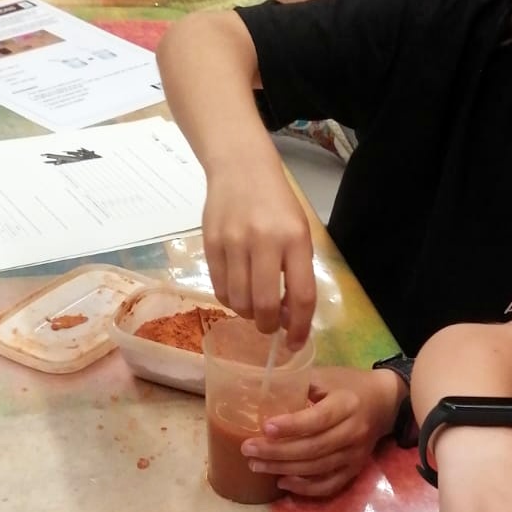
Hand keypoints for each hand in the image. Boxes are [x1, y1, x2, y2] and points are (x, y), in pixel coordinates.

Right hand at [201, 159, 316, 346]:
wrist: (241, 168)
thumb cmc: (277, 204)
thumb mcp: (299, 232)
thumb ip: (297, 272)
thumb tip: (288, 317)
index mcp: (295, 239)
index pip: (301, 296)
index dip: (299, 328)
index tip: (295, 343)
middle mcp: (264, 241)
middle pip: (265, 305)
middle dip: (269, 326)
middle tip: (271, 326)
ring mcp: (234, 242)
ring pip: (239, 301)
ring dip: (248, 314)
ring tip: (254, 306)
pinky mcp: (210, 244)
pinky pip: (219, 289)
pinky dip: (230, 300)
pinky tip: (238, 291)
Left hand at [240, 367, 400, 497]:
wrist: (385, 402)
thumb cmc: (348, 385)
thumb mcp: (326, 376)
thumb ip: (298, 384)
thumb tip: (259, 392)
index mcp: (347, 404)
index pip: (318, 419)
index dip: (291, 426)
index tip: (264, 428)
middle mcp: (353, 432)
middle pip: (313, 448)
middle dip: (277, 452)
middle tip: (248, 449)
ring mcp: (355, 454)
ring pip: (317, 469)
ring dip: (284, 469)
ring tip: (256, 465)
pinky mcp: (354, 469)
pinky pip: (329, 485)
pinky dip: (305, 488)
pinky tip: (282, 481)